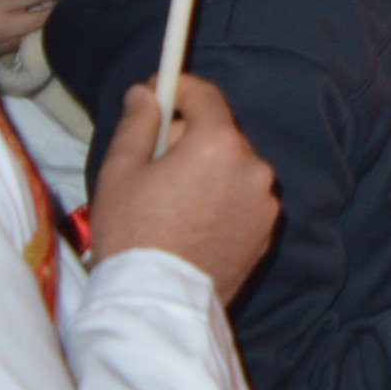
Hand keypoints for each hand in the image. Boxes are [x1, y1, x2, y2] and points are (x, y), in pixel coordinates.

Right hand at [89, 79, 278, 302]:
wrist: (158, 301)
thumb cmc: (133, 235)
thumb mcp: (121, 172)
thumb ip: (138, 125)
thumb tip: (146, 93)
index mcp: (218, 144)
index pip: (205, 95)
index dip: (180, 88)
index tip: (160, 90)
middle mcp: (253, 165)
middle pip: (220, 134)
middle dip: (190, 139)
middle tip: (154, 163)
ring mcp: (266, 200)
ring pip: (234, 168)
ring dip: (210, 172)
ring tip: (173, 203)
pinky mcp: (269, 229)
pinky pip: (244, 199)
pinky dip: (224, 201)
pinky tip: (195, 223)